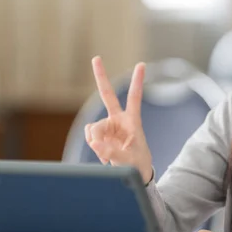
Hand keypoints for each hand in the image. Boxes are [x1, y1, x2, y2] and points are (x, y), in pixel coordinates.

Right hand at [85, 56, 153, 182]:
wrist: (135, 173)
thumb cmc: (138, 164)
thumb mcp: (129, 160)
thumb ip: (112, 152)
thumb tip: (94, 143)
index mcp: (132, 121)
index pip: (134, 98)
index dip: (137, 81)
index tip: (141, 64)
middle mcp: (118, 120)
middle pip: (107, 95)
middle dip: (100, 76)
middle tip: (96, 58)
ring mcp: (108, 127)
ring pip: (93, 128)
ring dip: (96, 141)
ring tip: (107, 155)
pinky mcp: (101, 136)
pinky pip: (91, 137)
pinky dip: (94, 147)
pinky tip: (103, 156)